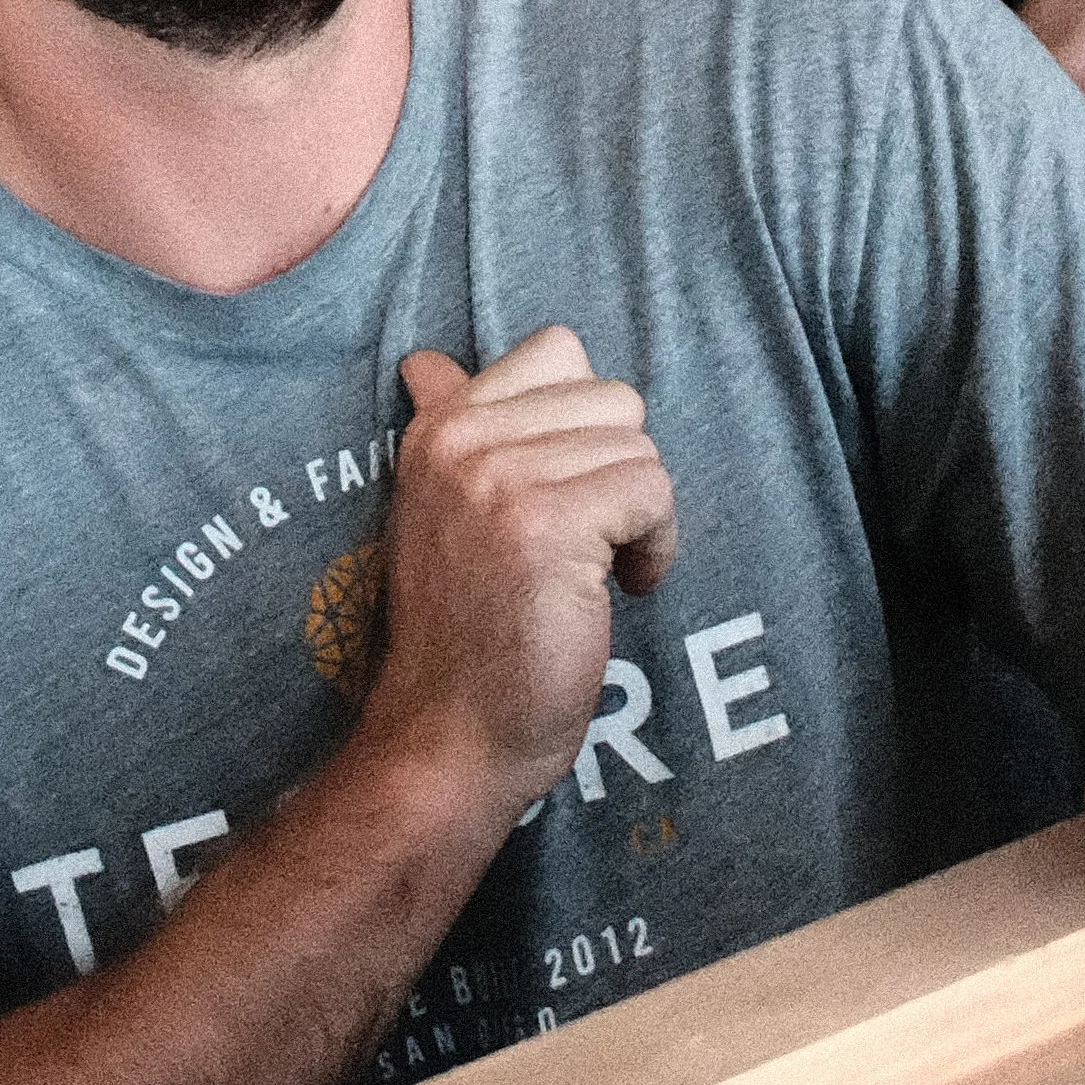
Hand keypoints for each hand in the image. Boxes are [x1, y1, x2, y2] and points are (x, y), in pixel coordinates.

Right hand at [359, 325, 677, 819]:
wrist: (447, 733)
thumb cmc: (462, 627)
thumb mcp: (435, 506)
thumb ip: (445, 424)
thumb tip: (427, 362)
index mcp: (438, 426)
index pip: (556, 351)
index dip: (587, 424)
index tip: (567, 488)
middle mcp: (461, 439)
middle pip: (611, 398)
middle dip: (622, 470)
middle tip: (594, 539)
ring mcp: (500, 478)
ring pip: (637, 448)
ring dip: (642, 516)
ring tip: (604, 570)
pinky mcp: (548, 525)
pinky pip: (651, 494)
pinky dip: (657, 548)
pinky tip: (623, 589)